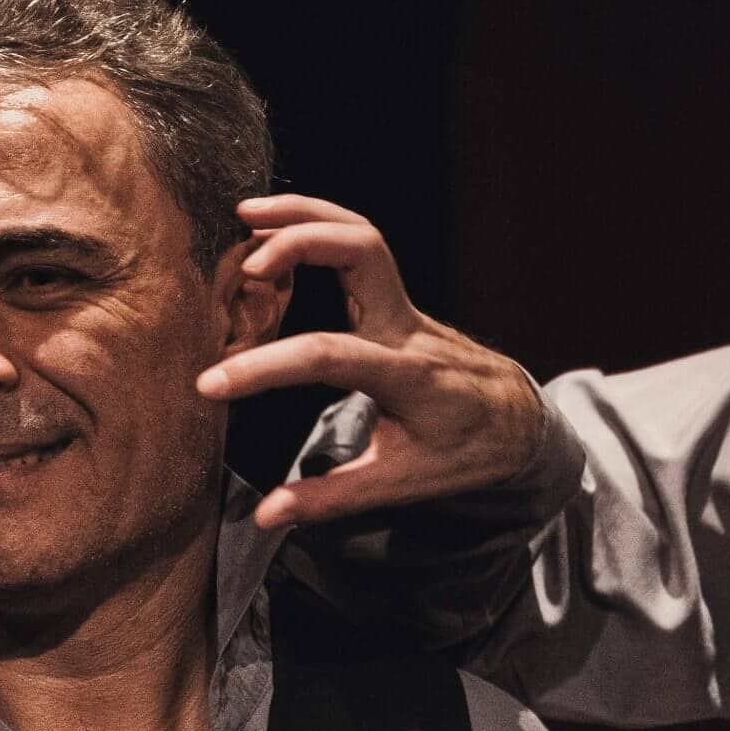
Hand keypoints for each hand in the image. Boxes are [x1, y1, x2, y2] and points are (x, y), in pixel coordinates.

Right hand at [197, 194, 546, 529]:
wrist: (517, 421)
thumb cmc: (465, 451)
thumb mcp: (403, 483)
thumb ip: (332, 497)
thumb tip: (266, 514)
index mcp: (407, 374)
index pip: (329, 355)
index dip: (266, 366)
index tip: (212, 384)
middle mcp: (406, 327)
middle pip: (363, 252)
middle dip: (301, 241)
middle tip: (242, 260)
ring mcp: (404, 306)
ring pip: (362, 234)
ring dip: (305, 216)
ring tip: (246, 217)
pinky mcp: (395, 300)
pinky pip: (357, 247)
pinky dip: (316, 228)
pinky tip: (273, 235)